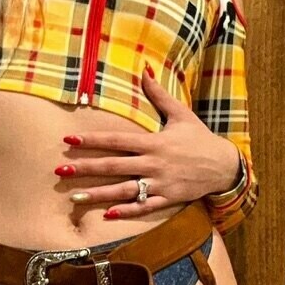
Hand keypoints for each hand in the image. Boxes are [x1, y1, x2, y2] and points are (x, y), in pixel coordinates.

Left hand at [52, 66, 239, 217]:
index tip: (69, 139)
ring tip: (74, 197)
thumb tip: (145, 70)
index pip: (116, 140)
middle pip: (113, 166)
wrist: (224, 165)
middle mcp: (153, 164)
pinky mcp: (168, 198)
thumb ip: (159, 94)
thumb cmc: (200, 138)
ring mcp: (160, 184)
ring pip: (123, 190)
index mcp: (154, 142)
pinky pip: (144, 207)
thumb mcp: (181, 113)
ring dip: (98, 194)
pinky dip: (126, 212)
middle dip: (86, 168)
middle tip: (60, 169)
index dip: (92, 140)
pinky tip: (107, 215)